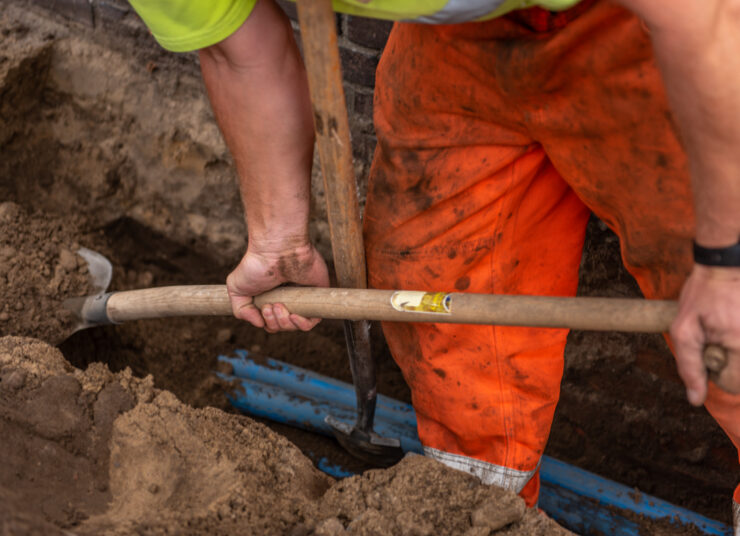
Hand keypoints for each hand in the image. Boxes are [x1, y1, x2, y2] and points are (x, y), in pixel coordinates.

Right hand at [226, 241, 329, 331]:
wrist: (276, 249)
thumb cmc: (256, 265)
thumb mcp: (236, 289)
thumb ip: (241, 310)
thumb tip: (260, 324)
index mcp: (271, 298)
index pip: (272, 323)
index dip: (268, 323)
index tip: (263, 308)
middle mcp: (287, 299)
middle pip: (283, 326)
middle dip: (274, 322)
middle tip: (270, 305)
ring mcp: (302, 297)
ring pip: (297, 325)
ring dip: (285, 323)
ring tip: (278, 307)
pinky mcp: (316, 295)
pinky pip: (313, 319)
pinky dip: (303, 324)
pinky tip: (293, 316)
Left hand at [671, 264, 739, 404]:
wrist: (724, 266)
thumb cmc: (701, 295)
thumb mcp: (683, 329)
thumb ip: (689, 366)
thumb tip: (695, 400)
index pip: (733, 385)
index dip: (715, 372)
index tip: (708, 347)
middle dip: (728, 362)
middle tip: (718, 336)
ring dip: (736, 353)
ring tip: (727, 329)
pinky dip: (739, 342)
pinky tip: (734, 325)